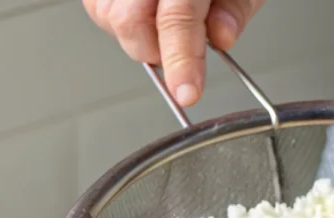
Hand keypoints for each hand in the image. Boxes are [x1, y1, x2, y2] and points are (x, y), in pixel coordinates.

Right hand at [83, 0, 265, 106]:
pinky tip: (143, 9)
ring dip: (134, 33)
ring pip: (104, 14)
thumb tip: (222, 38)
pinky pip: (96, 2)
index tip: (187, 93)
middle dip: (154, 50)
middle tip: (182, 51)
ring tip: (162, 18)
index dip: (182, 61)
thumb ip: (237, 6)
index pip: (176, 17)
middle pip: (127, 21)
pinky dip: (117, 15)